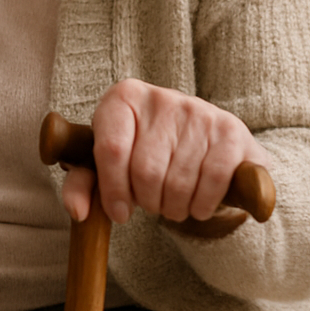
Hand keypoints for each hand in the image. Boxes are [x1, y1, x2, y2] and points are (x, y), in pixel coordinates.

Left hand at [60, 78, 268, 225]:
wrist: (203, 144)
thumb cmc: (145, 153)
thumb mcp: (109, 163)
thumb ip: (84, 184)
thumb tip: (78, 211)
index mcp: (123, 97)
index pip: (111, 150)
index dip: (113, 190)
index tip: (119, 213)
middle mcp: (161, 97)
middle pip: (146, 171)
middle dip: (148, 201)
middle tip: (152, 204)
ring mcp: (199, 111)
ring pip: (179, 182)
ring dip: (174, 208)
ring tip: (173, 203)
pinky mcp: (231, 130)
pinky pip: (212, 182)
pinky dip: (202, 206)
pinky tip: (197, 205)